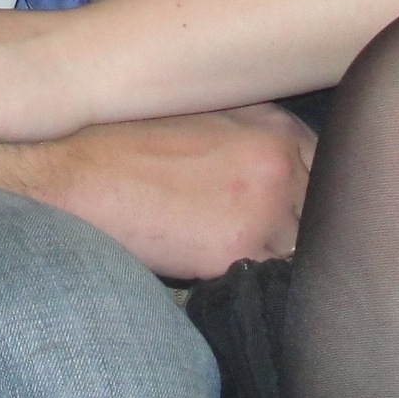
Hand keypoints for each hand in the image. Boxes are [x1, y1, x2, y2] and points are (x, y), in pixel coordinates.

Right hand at [0, 105, 315, 279]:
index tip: (281, 208)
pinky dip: (251, 279)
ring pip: (302, 253)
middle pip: (320, 213)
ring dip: (275, 257)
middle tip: (248, 231)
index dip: (305, 194)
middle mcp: (279, 160)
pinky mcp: (239, 250)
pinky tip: (213, 262)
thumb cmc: (128, 140)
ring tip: (225, 245)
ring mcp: (265, 204)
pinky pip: (271, 281)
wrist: (73, 168)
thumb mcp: (202, 116)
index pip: (326, 171)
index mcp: (273, 123)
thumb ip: (253, 137)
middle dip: (295, 228)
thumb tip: (285, 173)